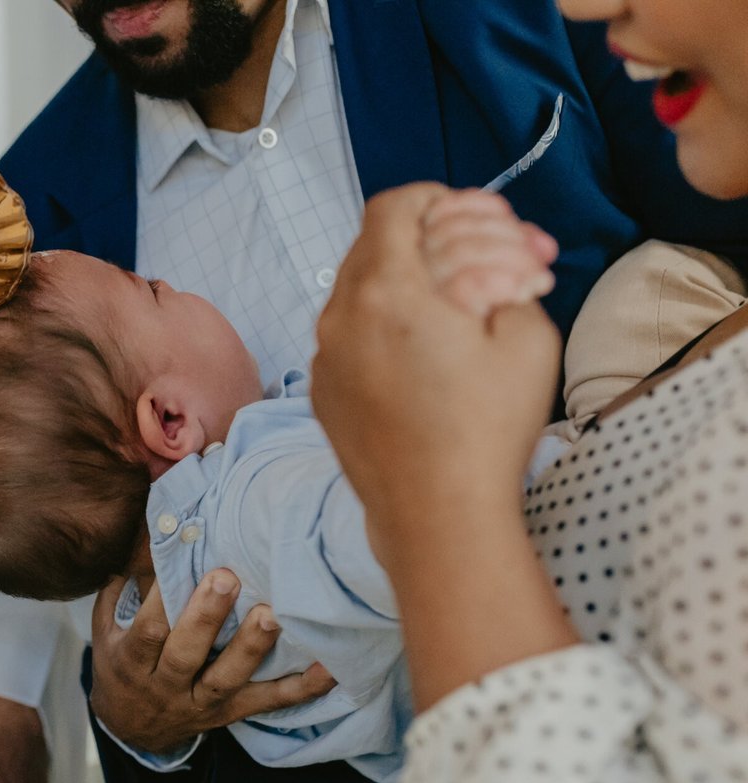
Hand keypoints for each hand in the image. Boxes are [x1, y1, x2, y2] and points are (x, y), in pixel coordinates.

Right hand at [89, 570, 335, 753]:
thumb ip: (117, 592)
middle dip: (206, 617)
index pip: (147, 632)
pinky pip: (268, 703)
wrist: (130, 730)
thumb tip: (142, 539)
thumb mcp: (105, 633)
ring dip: (251, 648)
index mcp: (131, 663)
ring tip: (272, 615)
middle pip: (185, 655)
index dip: (160, 601)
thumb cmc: (120, 668)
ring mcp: (200, 703)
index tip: (175, 563)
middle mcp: (165, 686)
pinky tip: (328, 669)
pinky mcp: (230, 713)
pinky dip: (301, 688)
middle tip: (228, 579)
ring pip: (226, 679)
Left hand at [313, 183, 562, 549]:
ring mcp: (324, 357)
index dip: (436, 200)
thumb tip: (492, 258)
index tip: (469, 218)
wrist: (437, 515)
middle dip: (427, 241)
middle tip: (478, 262)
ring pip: (356, 290)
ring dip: (404, 284)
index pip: (394, 207)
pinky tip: (425, 354)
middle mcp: (340, 317)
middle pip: (373, 245)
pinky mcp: (323, 392)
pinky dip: (381, 327)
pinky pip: (347, 336)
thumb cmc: (486, 427)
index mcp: (386, 290)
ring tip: (457, 310)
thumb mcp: (526, 334)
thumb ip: (500, 272)